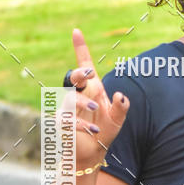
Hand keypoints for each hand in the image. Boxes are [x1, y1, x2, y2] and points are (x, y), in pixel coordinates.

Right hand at [65, 28, 129, 167]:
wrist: (93, 153)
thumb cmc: (105, 132)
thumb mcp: (118, 119)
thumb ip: (122, 107)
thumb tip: (121, 95)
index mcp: (92, 89)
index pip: (84, 65)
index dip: (80, 48)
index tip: (77, 31)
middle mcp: (78, 95)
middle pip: (72, 76)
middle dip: (78, 73)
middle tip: (87, 75)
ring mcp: (68, 109)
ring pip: (68, 98)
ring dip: (83, 102)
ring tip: (96, 109)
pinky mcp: (61, 123)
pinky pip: (66, 119)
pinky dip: (81, 124)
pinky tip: (94, 131)